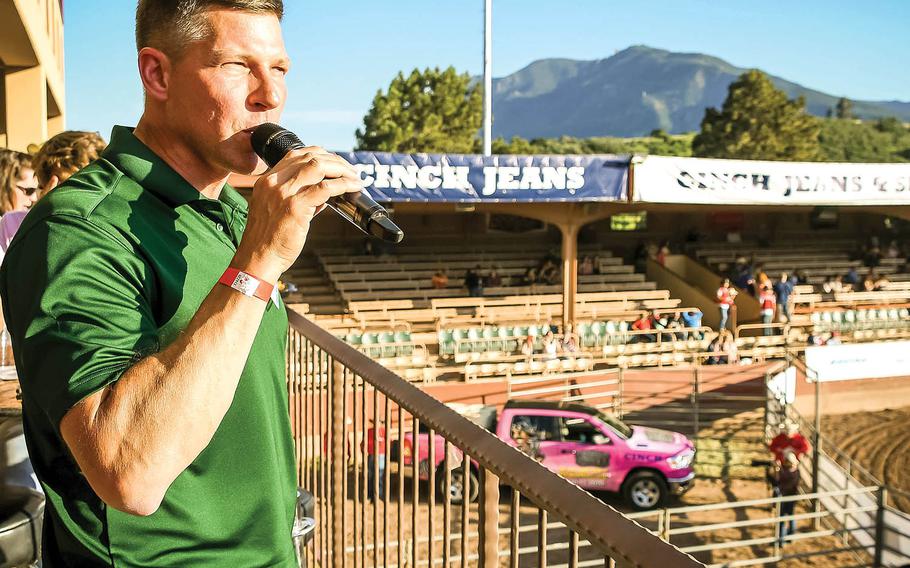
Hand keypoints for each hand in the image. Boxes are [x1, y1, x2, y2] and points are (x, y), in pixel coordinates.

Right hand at [235, 147, 363, 280]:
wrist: (258, 259)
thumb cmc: (268, 241)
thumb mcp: (276, 211)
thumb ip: (298, 198)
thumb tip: (323, 194)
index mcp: (267, 181)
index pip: (296, 154)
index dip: (321, 155)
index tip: (335, 164)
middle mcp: (273, 182)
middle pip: (310, 156)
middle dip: (335, 161)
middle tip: (350, 171)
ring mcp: (283, 193)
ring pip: (319, 166)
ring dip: (342, 170)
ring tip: (354, 178)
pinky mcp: (295, 207)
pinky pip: (326, 188)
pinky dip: (344, 185)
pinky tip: (353, 188)